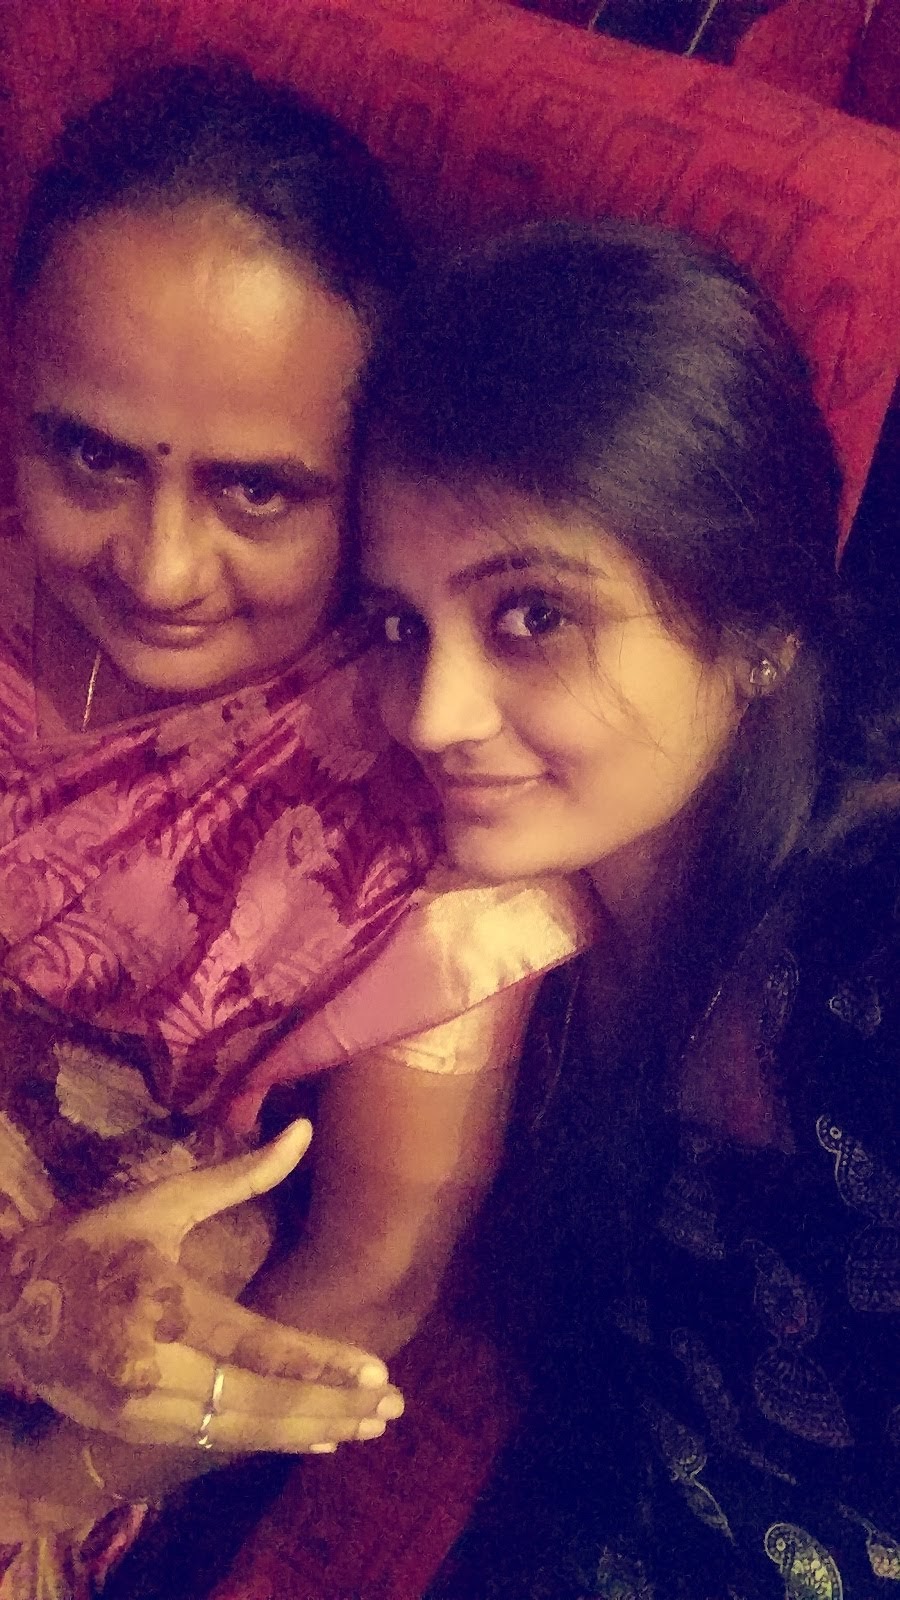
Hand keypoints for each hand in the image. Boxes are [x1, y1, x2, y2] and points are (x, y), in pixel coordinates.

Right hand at [0, 1122, 403, 1455]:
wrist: (14, 1306)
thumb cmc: (97, 1243)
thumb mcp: (162, 1204)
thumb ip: (238, 1176)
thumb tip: (303, 1131)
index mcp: (164, 1302)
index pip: (253, 1344)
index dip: (316, 1361)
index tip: (374, 1369)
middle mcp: (153, 1365)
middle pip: (256, 1400)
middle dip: (329, 1407)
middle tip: (391, 1408)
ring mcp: (141, 1407)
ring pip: (239, 1430)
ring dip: (308, 1431)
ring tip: (367, 1426)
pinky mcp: (136, 1430)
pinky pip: (214, 1440)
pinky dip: (267, 1440)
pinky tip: (315, 1437)